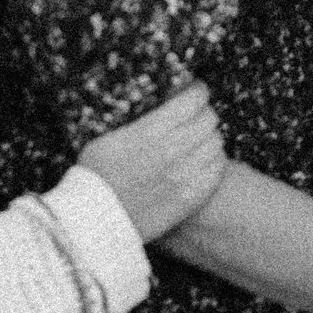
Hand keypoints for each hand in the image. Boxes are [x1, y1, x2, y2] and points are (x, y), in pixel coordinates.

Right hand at [79, 81, 226, 242]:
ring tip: (197, 142)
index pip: (194, 99)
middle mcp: (173, 150)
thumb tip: (159, 106)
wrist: (94, 221)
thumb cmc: (95, 177)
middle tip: (194, 118)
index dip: (196, 91)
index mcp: (152, 130)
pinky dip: (213, 163)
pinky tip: (201, 164)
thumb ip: (139, 121)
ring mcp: (185, 175)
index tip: (192, 92)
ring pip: (217, 143)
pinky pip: (217, 171)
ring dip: (209, 138)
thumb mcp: (108, 136)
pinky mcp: (191, 198)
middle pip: (209, 119)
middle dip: (203, 114)